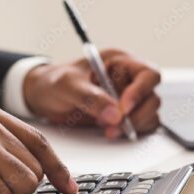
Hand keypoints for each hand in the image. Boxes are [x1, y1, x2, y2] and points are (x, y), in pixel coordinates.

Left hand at [23, 49, 160, 138]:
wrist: (42, 97)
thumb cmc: (53, 82)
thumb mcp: (67, 85)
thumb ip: (90, 97)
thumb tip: (114, 114)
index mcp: (119, 62)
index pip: (147, 73)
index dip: (141, 91)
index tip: (124, 107)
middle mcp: (127, 79)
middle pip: (152, 96)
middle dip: (137, 114)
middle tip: (116, 125)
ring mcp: (126, 98)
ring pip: (149, 113)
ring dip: (134, 125)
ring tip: (109, 131)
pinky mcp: (121, 116)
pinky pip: (139, 125)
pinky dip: (130, 132)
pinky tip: (110, 132)